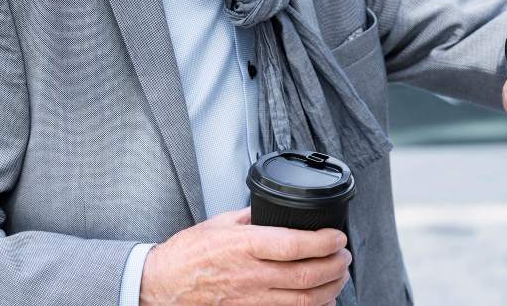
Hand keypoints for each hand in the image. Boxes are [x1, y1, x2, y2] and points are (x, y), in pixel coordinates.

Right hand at [140, 207, 350, 305]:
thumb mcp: (220, 222)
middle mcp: (249, 274)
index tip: (338, 236)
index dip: (323, 242)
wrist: (161, 284)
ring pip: (302, 301)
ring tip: (340, 276)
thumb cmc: (187, 253)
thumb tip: (276, 210)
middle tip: (345, 255)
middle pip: (305, 275)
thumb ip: (251, 216)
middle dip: (334, 266)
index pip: (294, 245)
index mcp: (244, 245)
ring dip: (330, 289)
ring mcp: (249, 299)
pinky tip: (321, 300)